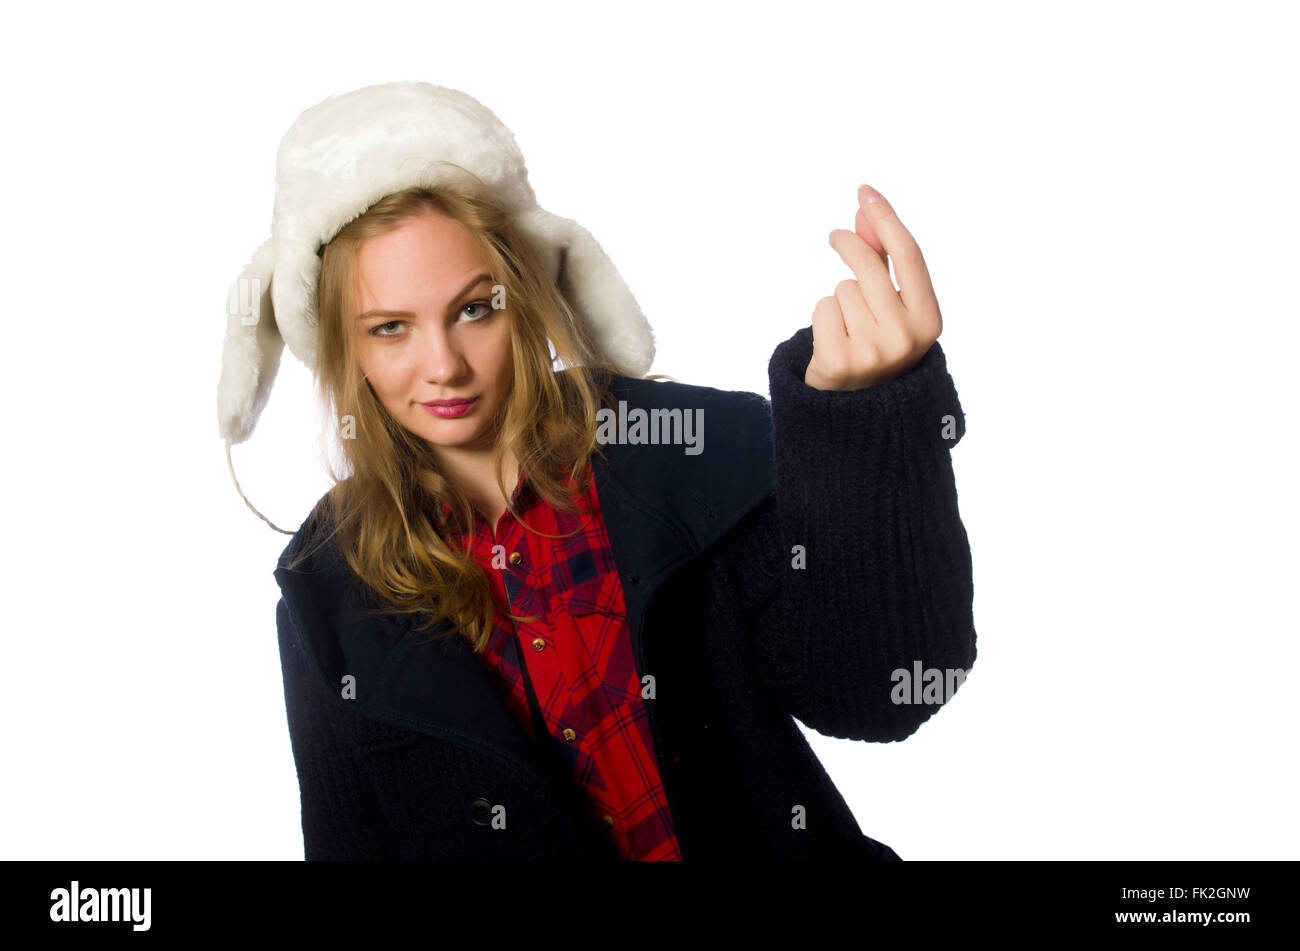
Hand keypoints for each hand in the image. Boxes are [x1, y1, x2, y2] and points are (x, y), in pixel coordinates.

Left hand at [804, 184, 942, 390]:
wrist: (859, 411)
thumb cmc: (878, 347)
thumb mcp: (892, 307)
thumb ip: (883, 260)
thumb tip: (865, 211)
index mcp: (929, 321)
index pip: (909, 257)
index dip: (887, 219)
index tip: (866, 192)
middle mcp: (906, 337)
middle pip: (868, 267)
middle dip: (848, 243)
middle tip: (835, 236)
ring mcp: (873, 352)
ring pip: (841, 290)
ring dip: (838, 300)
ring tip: (848, 329)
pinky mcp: (839, 361)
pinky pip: (822, 309)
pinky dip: (822, 319)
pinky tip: (833, 342)